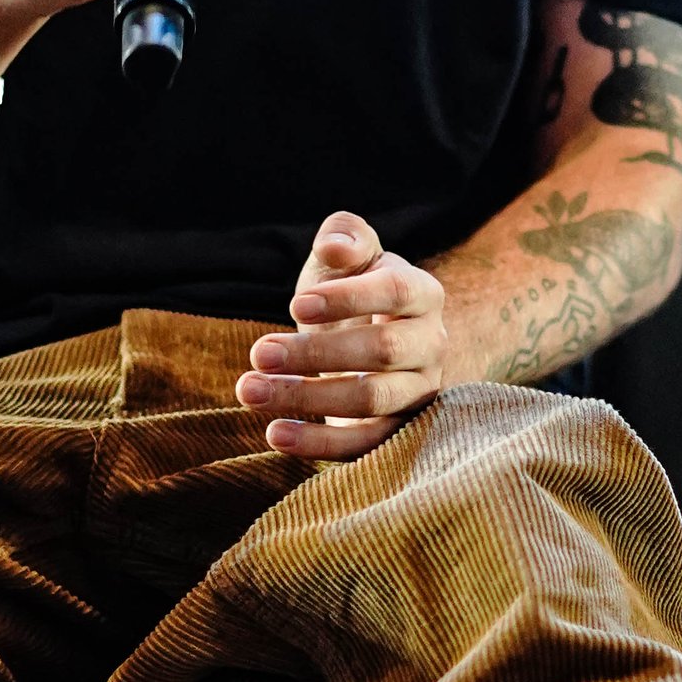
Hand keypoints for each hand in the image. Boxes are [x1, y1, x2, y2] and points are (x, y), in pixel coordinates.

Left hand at [237, 211, 448, 457]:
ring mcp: (418, 391)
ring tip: (249, 390)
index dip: (348, 299)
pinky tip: (275, 433)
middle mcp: (431, 344)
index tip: (295, 305)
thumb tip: (335, 245)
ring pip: (372, 399)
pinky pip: (366, 445)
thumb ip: (344, 236)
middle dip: (316, 353)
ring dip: (307, 398)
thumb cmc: (347, 293)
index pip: (395, 292)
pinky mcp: (398, 431)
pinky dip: (320, 443)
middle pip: (383, 350)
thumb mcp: (345, 258)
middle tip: (259, 352)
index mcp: (423, 294)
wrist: (357, 345)